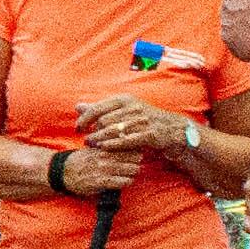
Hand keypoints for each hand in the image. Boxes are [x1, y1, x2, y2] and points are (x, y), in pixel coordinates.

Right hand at [53, 144, 136, 199]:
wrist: (62, 172)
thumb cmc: (80, 160)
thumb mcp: (92, 148)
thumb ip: (107, 145)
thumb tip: (123, 141)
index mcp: (103, 146)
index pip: (128, 144)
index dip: (136, 148)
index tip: (136, 151)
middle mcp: (105, 156)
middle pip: (134, 156)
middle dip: (137, 160)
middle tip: (135, 164)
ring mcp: (103, 169)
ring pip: (131, 169)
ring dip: (134, 172)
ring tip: (131, 173)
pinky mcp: (100, 181)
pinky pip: (121, 181)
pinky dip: (127, 181)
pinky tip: (125, 181)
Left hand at [75, 92, 196, 157]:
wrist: (172, 128)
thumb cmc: (141, 119)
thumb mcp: (122, 110)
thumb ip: (99, 109)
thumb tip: (77, 106)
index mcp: (124, 100)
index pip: (97, 108)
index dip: (84, 119)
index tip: (78, 128)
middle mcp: (133, 108)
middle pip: (104, 121)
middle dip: (93, 132)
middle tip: (86, 141)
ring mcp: (142, 120)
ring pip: (114, 131)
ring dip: (100, 140)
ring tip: (92, 146)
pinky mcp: (150, 134)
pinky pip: (127, 140)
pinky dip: (113, 144)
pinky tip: (104, 148)